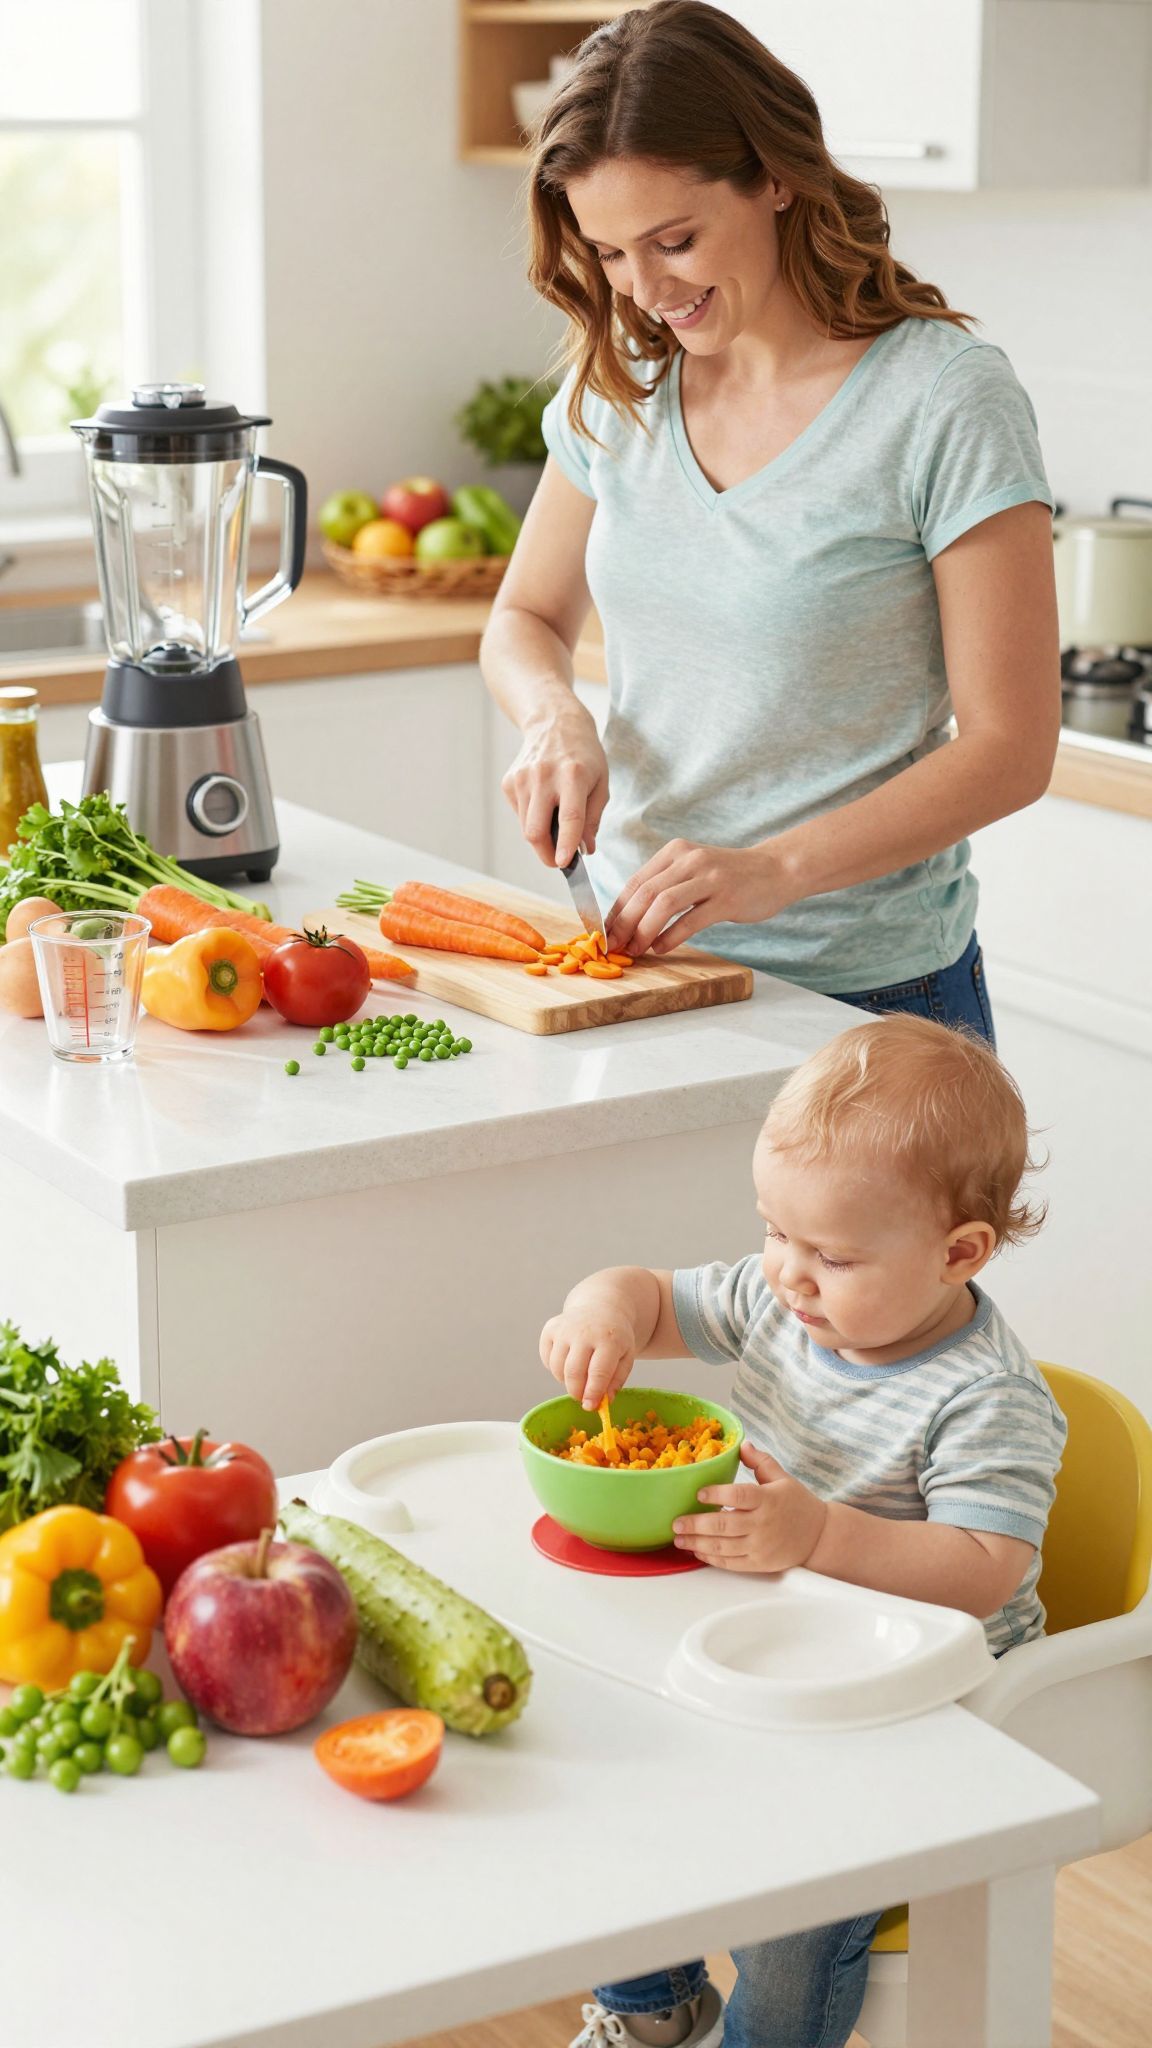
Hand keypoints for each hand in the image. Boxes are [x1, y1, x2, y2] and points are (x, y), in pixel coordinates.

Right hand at [502, 708, 609, 869]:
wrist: (554, 723)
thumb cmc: (584, 756)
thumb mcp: (601, 782)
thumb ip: (593, 818)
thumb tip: (585, 849)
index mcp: (573, 775)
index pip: (568, 818)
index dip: (565, 845)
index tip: (563, 864)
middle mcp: (543, 776)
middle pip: (535, 830)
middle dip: (546, 854)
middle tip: (558, 860)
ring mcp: (522, 778)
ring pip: (526, 827)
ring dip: (541, 836)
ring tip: (555, 822)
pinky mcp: (509, 782)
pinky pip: (519, 814)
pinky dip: (532, 818)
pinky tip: (542, 801)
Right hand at [539, 1306, 635, 1409]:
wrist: (602, 1308)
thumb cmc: (615, 1338)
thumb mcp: (626, 1357)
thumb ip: (616, 1381)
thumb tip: (600, 1403)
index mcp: (609, 1339)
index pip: (598, 1373)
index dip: (593, 1393)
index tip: (590, 1406)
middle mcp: (584, 1332)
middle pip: (573, 1372)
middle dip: (576, 1392)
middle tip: (582, 1397)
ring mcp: (564, 1328)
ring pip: (557, 1367)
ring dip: (566, 1381)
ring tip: (579, 1376)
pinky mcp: (550, 1328)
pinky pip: (547, 1359)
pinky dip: (555, 1368)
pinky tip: (568, 1362)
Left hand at [605, 840, 795, 957]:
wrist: (776, 870)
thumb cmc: (730, 876)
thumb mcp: (693, 870)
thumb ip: (666, 884)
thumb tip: (629, 917)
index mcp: (676, 852)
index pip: (635, 882)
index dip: (616, 910)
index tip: (605, 933)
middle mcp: (690, 860)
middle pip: (645, 893)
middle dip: (624, 924)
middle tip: (614, 947)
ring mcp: (709, 878)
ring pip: (664, 905)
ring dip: (643, 931)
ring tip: (635, 950)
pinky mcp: (726, 898)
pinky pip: (690, 920)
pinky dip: (670, 936)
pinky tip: (660, 948)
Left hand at [672, 1442, 828, 1572]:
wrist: (819, 1536)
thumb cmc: (798, 1503)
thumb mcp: (782, 1477)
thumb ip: (760, 1461)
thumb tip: (742, 1444)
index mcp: (768, 1499)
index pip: (739, 1495)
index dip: (717, 1495)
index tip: (698, 1493)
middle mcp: (763, 1524)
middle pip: (725, 1524)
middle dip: (696, 1524)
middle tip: (676, 1522)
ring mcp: (761, 1546)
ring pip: (724, 1546)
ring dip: (698, 1543)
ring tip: (679, 1538)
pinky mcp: (759, 1563)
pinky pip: (731, 1563)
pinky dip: (712, 1558)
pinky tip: (697, 1551)